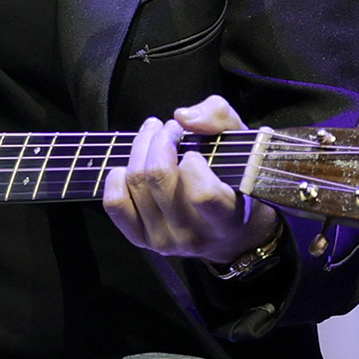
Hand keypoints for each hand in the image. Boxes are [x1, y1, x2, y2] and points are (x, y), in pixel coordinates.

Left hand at [102, 94, 280, 264]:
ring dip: (140, 148)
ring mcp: (165, 240)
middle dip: (160, 141)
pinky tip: (132, 164)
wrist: (230, 232)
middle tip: (169, 128)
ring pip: (135, 184)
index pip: (203, 194)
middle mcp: (193, 236)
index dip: (193, 162)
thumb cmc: (236, 182)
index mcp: (226, 219)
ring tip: (153, 136)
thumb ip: (220, 119)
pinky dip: (117, 177)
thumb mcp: (242, 146)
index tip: (195, 149)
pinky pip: (115, 203)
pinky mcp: (141, 239)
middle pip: (158, 178)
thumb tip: (182, 117)